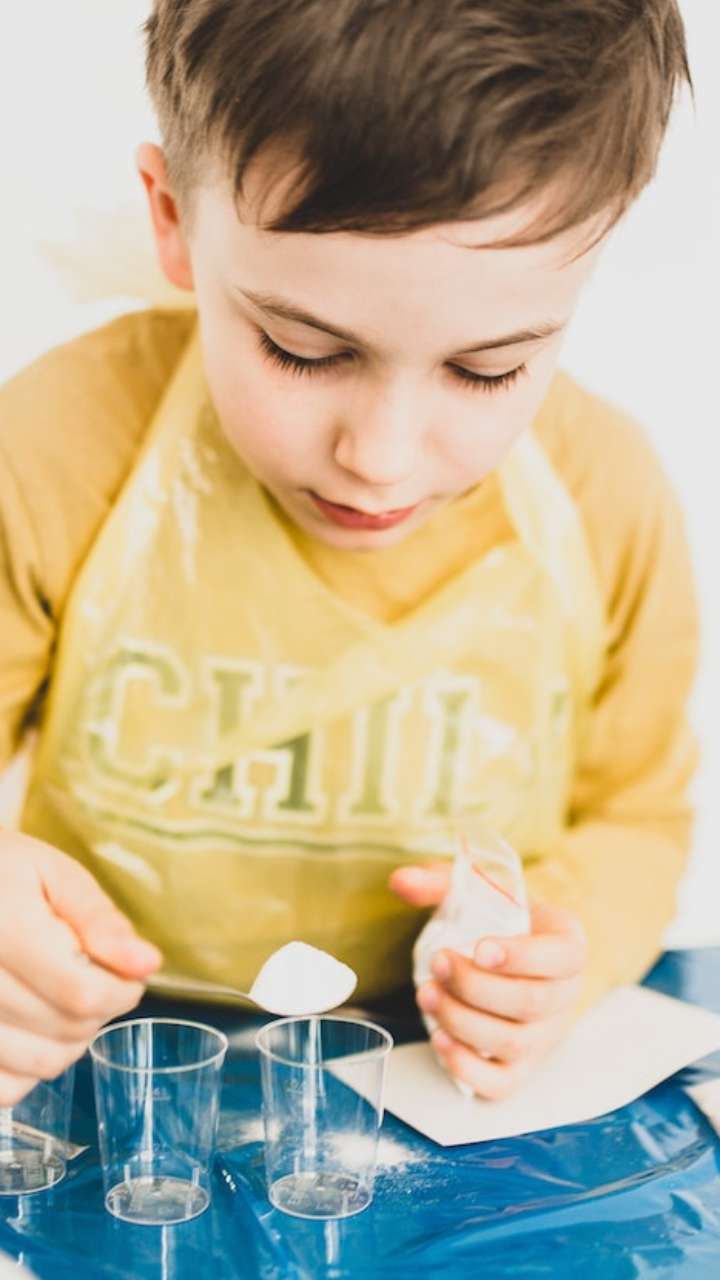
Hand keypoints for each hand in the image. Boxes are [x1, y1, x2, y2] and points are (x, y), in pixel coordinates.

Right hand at [0, 832, 161, 1105]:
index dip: (121, 990)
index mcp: (6, 932)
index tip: (127, 972)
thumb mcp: (55, 874)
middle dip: (99, 1009)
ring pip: (40, 1065)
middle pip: (65, 1031)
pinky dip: (30, 1067)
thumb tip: (146, 964)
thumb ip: (99, 920)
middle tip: (93, 976)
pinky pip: (7, 1087)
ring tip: (62, 997)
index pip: (82, 994)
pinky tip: (33, 1027)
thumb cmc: (5, 873)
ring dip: (70, 1040)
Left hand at [389, 864, 585, 1098]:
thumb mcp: (478, 889)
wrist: (513, 952)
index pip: (562, 957)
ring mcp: (545, 1036)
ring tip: (427, 994)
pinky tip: (440, 1039)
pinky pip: (503, 1083)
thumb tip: (400, 881)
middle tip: (438, 963)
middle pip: (531, 1003)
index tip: (479, 948)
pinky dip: (469, 1068)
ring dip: (464, 1021)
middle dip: (476, 986)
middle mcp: (566, 995)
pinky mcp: (521, 1067)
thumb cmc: (500, 920)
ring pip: (513, 1043)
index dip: (522, 957)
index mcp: (568, 945)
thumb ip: (440, 881)